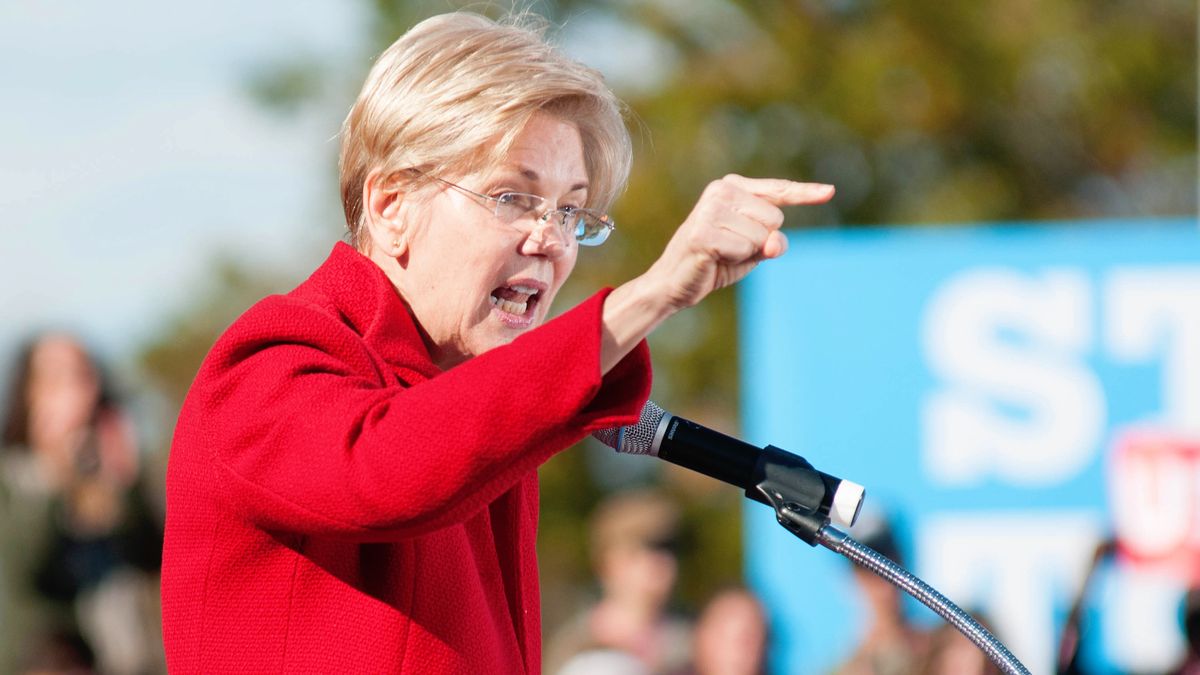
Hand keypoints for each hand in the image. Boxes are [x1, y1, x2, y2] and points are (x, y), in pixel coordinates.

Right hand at [599, 174, 832, 373]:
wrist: (674, 284)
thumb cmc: (715, 261)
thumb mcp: (753, 250)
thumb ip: (773, 241)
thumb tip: (775, 241)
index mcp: (733, 188)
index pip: (778, 191)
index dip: (806, 193)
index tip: (830, 192)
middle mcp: (721, 191)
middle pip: (775, 218)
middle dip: (760, 241)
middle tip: (730, 248)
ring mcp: (710, 209)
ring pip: (762, 235)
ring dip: (746, 253)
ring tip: (720, 253)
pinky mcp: (704, 231)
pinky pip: (745, 248)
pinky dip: (734, 260)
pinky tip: (713, 258)